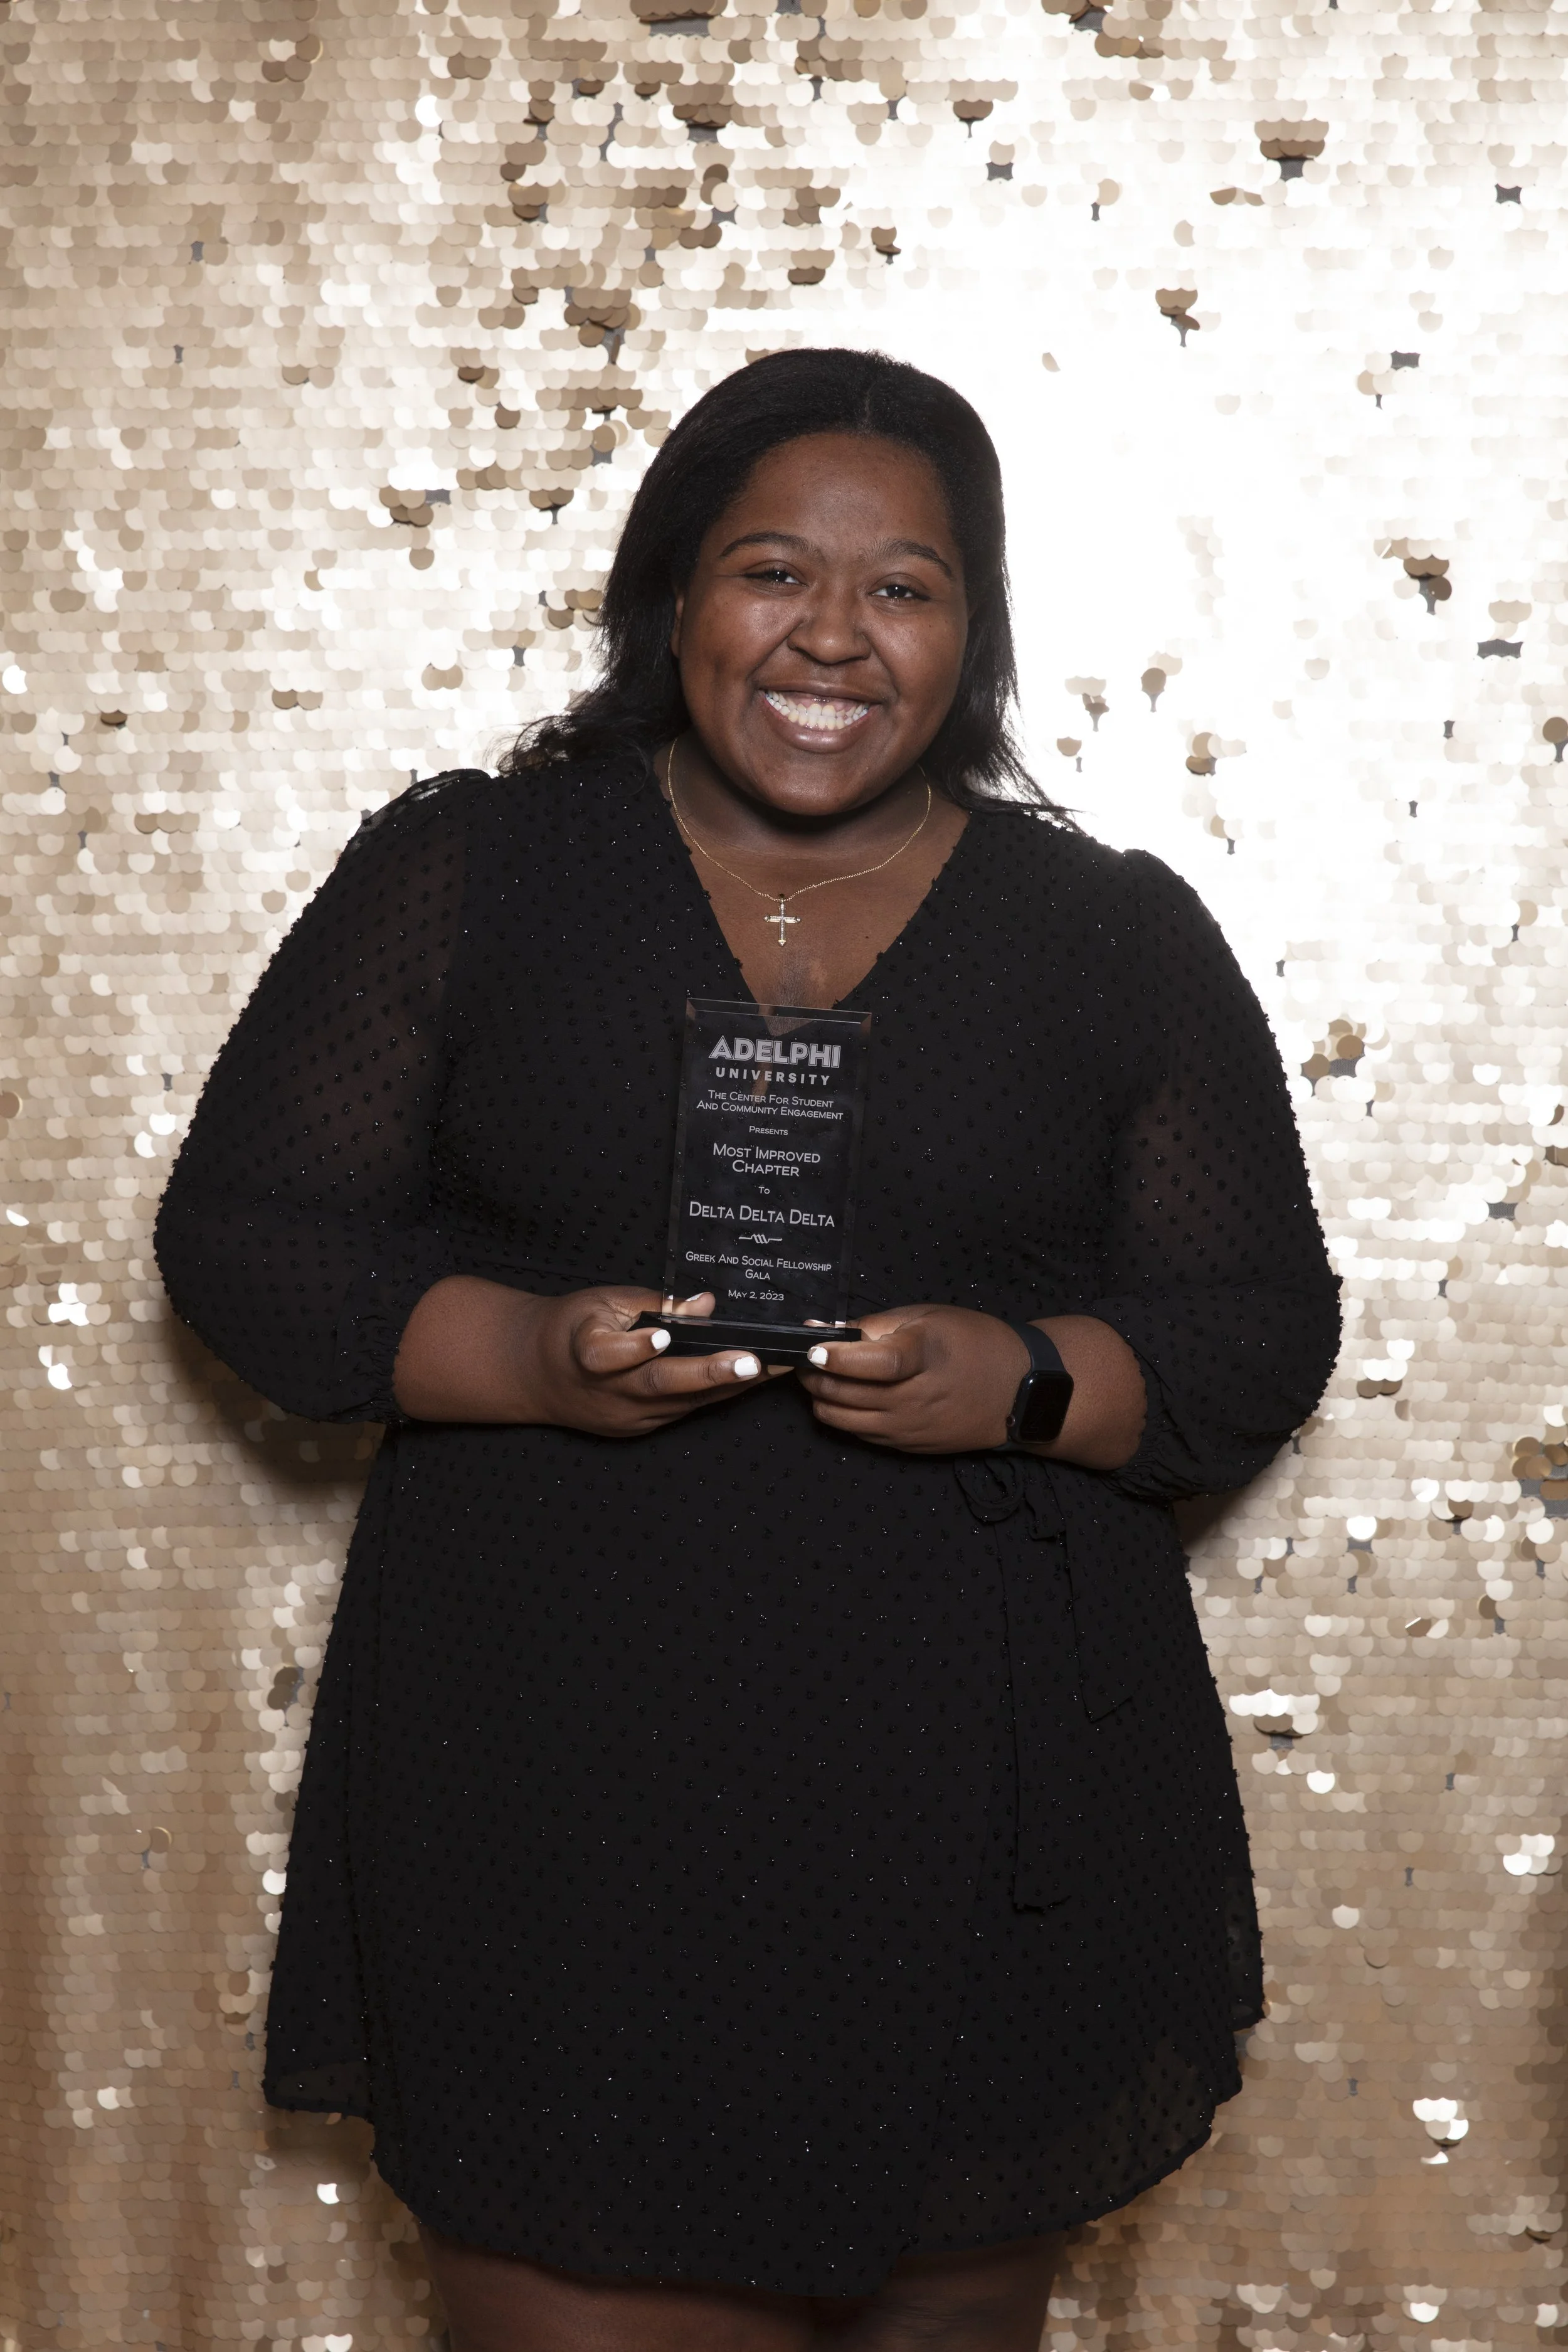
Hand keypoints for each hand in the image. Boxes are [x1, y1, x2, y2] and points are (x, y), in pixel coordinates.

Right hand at [392, 1278, 787, 1435]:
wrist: (536, 1374)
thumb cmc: (572, 1327)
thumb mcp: (601, 1301)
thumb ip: (653, 1303)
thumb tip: (705, 1304)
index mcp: (585, 1354)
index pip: (607, 1355)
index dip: (636, 1347)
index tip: (664, 1336)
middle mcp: (608, 1393)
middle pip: (659, 1385)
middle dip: (710, 1374)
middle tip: (753, 1363)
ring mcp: (626, 1417)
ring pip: (683, 1402)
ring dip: (730, 1386)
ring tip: (776, 1367)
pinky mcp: (640, 1428)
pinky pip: (684, 1410)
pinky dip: (717, 1394)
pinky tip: (752, 1378)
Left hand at [798, 1307, 1147, 1465]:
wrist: (1021, 1392)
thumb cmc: (975, 1343)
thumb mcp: (930, 1317)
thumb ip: (877, 1325)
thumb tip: (826, 1330)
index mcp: (924, 1357)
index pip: (873, 1363)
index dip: (837, 1357)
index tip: (812, 1348)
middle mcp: (914, 1398)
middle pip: (844, 1393)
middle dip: (812, 1374)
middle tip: (805, 1356)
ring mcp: (909, 1428)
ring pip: (840, 1417)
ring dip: (821, 1396)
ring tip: (820, 1375)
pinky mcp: (907, 1446)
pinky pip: (858, 1433)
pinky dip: (842, 1414)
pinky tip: (846, 1395)